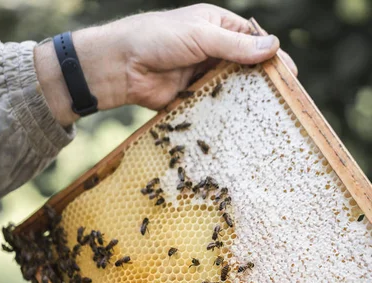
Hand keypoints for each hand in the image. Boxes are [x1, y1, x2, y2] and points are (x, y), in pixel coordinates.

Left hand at [35, 4, 296, 126]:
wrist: (121, 66)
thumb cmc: (158, 38)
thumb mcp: (201, 35)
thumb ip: (235, 45)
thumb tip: (272, 47)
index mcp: (218, 27)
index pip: (253, 41)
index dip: (272, 57)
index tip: (290, 75)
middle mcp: (213, 51)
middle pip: (245, 67)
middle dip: (262, 82)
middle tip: (282, 101)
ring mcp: (202, 76)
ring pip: (231, 89)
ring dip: (245, 101)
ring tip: (266, 117)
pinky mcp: (191, 98)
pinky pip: (213, 106)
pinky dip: (225, 114)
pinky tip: (240, 126)